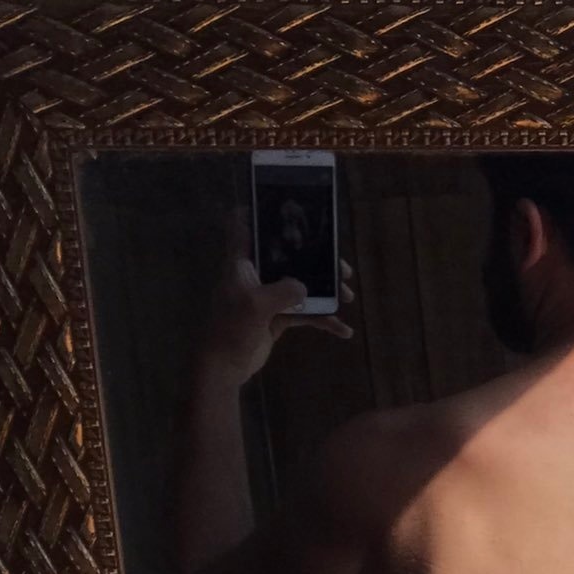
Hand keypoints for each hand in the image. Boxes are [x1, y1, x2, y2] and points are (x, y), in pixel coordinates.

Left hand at [200, 216, 354, 383]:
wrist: (225, 366)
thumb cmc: (231, 329)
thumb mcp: (256, 305)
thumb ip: (283, 291)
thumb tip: (305, 288)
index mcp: (243, 263)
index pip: (243, 226)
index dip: (257, 211)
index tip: (282, 206)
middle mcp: (256, 274)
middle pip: (288, 256)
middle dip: (316, 259)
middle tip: (341, 268)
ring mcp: (269, 296)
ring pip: (302, 284)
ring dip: (326, 290)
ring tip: (348, 296)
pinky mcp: (278, 317)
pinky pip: (306, 313)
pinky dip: (324, 320)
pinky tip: (343, 330)